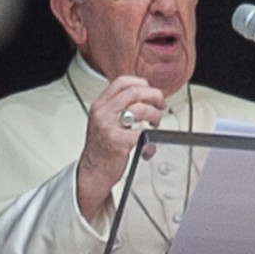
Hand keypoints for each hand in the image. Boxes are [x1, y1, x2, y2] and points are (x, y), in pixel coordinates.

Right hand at [75, 76, 163, 218]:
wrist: (92, 171)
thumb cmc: (102, 147)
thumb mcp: (104, 120)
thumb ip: (119, 107)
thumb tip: (144, 95)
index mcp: (100, 105)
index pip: (122, 82)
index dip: (141, 83)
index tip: (150, 91)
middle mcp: (102, 113)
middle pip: (135, 92)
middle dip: (154, 96)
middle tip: (161, 105)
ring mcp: (109, 127)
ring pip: (141, 109)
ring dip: (155, 115)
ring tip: (156, 123)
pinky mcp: (118, 142)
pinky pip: (142, 132)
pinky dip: (150, 138)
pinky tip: (149, 144)